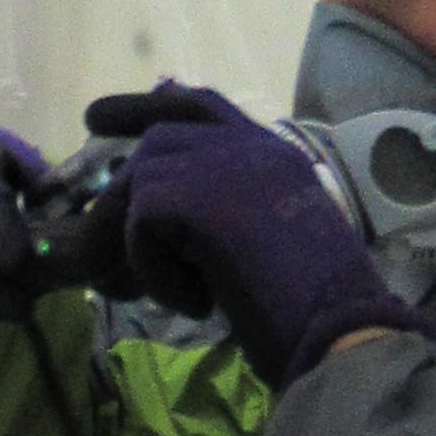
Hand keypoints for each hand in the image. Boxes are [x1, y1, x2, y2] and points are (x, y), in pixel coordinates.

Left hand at [82, 85, 422, 396]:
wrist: (342, 330)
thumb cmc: (317, 308)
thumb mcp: (272, 239)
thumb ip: (229, 210)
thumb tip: (164, 216)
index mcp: (274, 154)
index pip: (201, 106)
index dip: (146, 106)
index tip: (99, 117)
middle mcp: (251, 146)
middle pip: (160, 140)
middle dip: (119, 179)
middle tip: (93, 232)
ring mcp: (227, 164)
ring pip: (143, 182)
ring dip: (144, 243)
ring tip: (175, 290)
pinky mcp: (198, 197)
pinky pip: (142, 224)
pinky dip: (156, 271)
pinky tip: (198, 303)